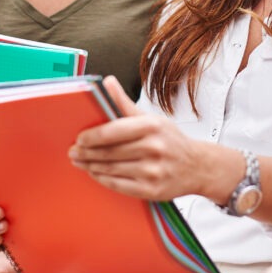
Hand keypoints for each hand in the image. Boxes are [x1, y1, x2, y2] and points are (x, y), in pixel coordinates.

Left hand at [68, 76, 208, 199]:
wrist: (197, 167)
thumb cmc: (171, 140)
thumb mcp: (152, 118)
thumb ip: (125, 103)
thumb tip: (107, 82)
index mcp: (151, 126)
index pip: (113, 131)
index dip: (92, 136)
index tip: (80, 138)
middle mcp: (154, 148)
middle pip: (109, 152)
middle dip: (86, 153)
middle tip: (73, 151)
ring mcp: (152, 170)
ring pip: (111, 169)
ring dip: (91, 166)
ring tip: (80, 162)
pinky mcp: (151, 190)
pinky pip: (118, 185)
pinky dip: (103, 179)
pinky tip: (96, 173)